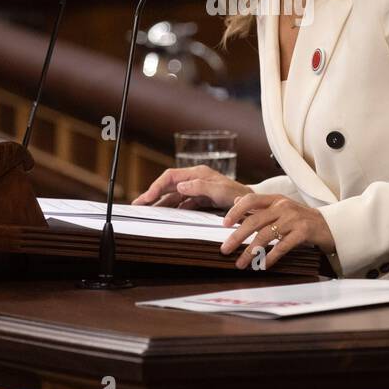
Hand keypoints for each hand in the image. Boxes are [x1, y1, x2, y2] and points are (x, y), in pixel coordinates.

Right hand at [130, 165, 249, 210]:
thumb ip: (199, 187)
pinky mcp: (199, 199)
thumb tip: (179, 186)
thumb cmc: (237, 195)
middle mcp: (194, 179)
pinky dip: (171, 209)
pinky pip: (181, 204)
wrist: (250, 205)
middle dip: (152, 195)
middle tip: (138, 205)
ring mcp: (196, 190)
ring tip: (147, 211)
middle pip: (168, 186)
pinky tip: (163, 215)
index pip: (170, 177)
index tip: (146, 198)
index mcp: (197, 173)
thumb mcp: (220, 190)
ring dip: (159, 203)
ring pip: (173, 196)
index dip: (156, 187)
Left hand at [220, 193, 335, 270]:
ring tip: (241, 263)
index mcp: (276, 199)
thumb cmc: (301, 220)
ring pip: (265, 235)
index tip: (224, 224)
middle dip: (237, 236)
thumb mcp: (281, 209)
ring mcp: (294, 219)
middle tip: (225, 250)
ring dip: (250, 252)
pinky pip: (282, 246)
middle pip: (254, 220)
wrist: (330, 226)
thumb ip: (260, 208)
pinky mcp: (303, 232)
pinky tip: (263, 265)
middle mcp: (283, 206)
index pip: (251, 199)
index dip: (236, 210)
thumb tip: (235, 203)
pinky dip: (270, 257)